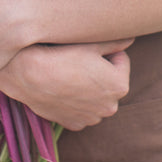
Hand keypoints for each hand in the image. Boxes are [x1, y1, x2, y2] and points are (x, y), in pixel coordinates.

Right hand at [0, 39, 132, 130]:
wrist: (29, 74)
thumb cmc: (62, 54)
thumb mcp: (91, 43)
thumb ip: (116, 41)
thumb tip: (131, 38)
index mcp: (119, 85)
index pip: (120, 59)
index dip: (104, 50)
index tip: (87, 48)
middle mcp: (110, 107)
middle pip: (109, 80)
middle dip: (99, 70)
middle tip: (78, 59)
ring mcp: (91, 118)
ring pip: (95, 95)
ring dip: (88, 86)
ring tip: (69, 73)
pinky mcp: (74, 124)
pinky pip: (81, 109)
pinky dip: (75, 100)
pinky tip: (62, 87)